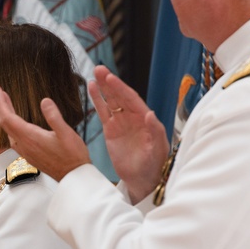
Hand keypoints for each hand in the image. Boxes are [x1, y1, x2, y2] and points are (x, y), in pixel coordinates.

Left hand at [0, 85, 90, 180]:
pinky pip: (13, 138)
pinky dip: (11, 126)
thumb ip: (54, 116)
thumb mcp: (66, 133)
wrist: (73, 177)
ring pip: (8, 131)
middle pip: (5, 123)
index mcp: (30, 137)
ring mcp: (25, 151)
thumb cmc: (72, 156)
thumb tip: (45, 101)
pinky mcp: (29, 155)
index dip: (0, 102)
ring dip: (5, 116)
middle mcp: (24, 145)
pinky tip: (16, 123)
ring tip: (6, 103)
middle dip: (0, 105)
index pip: (7, 117)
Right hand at [88, 65, 168, 201]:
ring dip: (103, 87)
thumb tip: (150, 113)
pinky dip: (97, 99)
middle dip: (110, 82)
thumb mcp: (158, 148)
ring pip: (111, 100)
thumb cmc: (155, 164)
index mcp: (145, 118)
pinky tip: (91, 88)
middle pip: (120, 95)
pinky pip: (103, 111)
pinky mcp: (111, 130)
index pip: (131, 99)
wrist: (142, 179)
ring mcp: (121, 122)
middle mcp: (133, 117)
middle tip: (99, 69)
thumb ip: (156, 131)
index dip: (121, 88)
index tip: (110, 78)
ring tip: (94, 73)